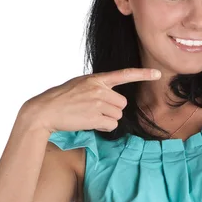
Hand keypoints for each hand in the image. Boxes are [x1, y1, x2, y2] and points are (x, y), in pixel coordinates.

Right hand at [23, 67, 161, 133]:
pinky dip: (104, 127)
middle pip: (122, 104)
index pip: (124, 74)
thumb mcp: (79, 85)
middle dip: (113, 110)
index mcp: (96, 79)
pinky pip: (111, 125)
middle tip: (94, 111)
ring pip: (118, 116)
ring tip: (89, 116)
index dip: (143, 74)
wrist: (44, 111)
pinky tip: (90, 123)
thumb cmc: (60, 99)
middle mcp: (99, 89)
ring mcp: (97, 103)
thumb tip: (112, 98)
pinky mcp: (94, 117)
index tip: (157, 74)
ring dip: (108, 120)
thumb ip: (97, 88)